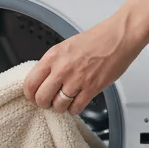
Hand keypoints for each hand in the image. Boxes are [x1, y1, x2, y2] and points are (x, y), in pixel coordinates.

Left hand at [23, 15, 142, 114]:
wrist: (119, 37)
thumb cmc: (96, 39)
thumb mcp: (66, 46)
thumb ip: (53, 63)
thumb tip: (44, 79)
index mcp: (53, 56)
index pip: (30, 82)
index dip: (29, 94)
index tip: (33, 97)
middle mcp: (62, 69)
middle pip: (41, 98)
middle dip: (43, 103)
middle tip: (48, 102)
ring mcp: (77, 80)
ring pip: (58, 106)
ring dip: (60, 107)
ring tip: (64, 102)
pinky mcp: (92, 88)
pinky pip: (76, 108)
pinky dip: (74, 109)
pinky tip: (76, 103)